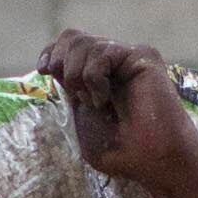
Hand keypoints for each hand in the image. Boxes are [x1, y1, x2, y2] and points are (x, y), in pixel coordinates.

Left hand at [43, 30, 197, 192]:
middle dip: (62, 63)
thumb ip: (67, 91)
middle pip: (73, 37)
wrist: (153, 160)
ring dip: (78, 76)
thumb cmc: (121, 151)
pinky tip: (105, 98)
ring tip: (96, 103)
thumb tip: (53, 65)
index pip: (68, 44)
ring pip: (84, 43)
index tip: (44, 70)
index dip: (52, 51)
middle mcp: (114, 61)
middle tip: (74, 94)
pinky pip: (103, 52)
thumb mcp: (80, 120)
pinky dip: (94, 77)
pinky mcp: (143, 56)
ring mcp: (129, 56)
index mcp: (99, 74)